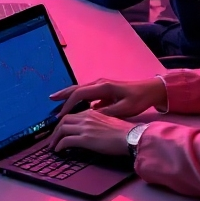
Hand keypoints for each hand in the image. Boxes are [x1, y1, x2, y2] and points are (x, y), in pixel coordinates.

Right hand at [50, 78, 167, 117]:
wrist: (149, 90)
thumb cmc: (138, 100)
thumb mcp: (124, 109)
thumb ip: (107, 112)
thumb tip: (91, 117)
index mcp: (103, 87)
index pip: (80, 94)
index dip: (69, 104)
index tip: (61, 115)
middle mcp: (99, 83)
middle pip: (76, 88)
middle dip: (63, 94)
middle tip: (50, 100)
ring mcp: (101, 84)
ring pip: (80, 89)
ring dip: (68, 95)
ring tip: (57, 100)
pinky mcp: (103, 89)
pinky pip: (86, 92)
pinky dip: (77, 97)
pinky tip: (75, 105)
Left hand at [50, 109, 135, 157]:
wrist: (130, 137)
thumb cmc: (123, 132)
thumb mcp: (107, 122)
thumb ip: (96, 122)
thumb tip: (91, 130)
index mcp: (91, 112)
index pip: (72, 116)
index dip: (64, 123)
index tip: (60, 130)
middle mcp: (86, 117)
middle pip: (63, 121)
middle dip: (56, 130)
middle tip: (53, 139)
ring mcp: (84, 128)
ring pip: (62, 129)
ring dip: (55, 138)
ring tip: (53, 146)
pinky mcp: (85, 139)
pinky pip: (66, 141)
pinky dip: (60, 146)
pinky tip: (58, 151)